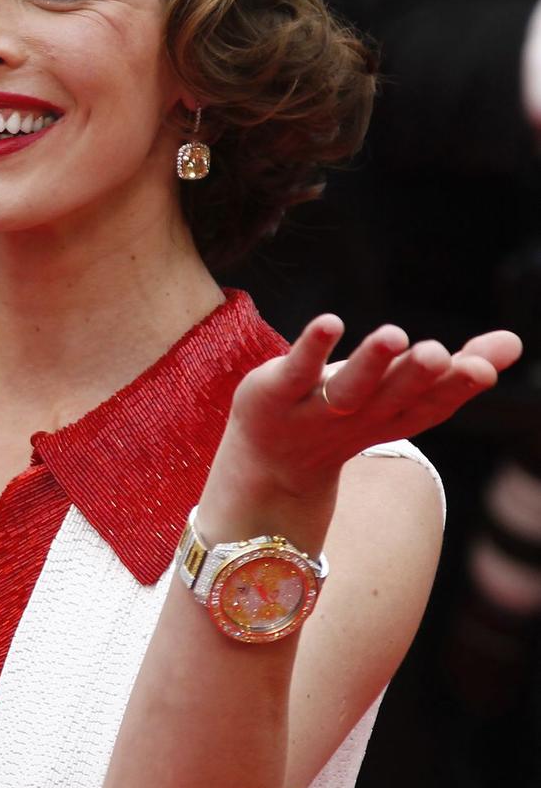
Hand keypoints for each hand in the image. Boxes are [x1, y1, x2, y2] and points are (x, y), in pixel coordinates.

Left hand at [230, 316, 522, 490]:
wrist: (271, 465)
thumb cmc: (345, 414)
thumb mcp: (399, 393)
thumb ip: (453, 369)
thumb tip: (515, 342)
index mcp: (393, 416)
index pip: (429, 405)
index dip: (455, 388)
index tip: (485, 367)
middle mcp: (359, 416)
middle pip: (392, 398)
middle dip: (417, 377)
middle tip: (439, 354)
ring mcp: (315, 409)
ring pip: (347, 388)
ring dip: (370, 365)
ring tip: (393, 335)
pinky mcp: (275, 393)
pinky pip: (296, 371)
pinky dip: (312, 348)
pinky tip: (330, 323)